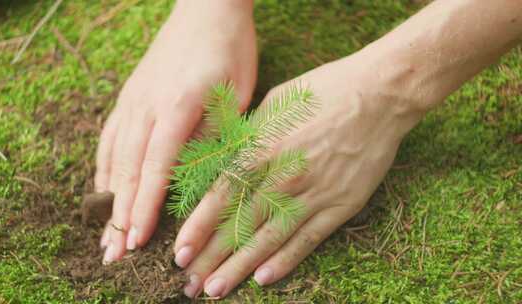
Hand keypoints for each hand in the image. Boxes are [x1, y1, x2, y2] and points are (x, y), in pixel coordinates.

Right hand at [95, 0, 256, 263]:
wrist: (206, 8)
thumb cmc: (229, 51)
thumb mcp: (235, 95)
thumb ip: (213, 137)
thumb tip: (194, 181)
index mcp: (178, 105)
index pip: (156, 166)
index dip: (146, 207)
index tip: (139, 240)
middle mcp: (147, 105)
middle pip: (129, 169)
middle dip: (121, 215)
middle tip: (113, 254)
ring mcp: (133, 100)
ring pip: (114, 156)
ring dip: (109, 198)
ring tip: (105, 233)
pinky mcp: (129, 96)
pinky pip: (111, 138)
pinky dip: (106, 169)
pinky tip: (104, 189)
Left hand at [173, 54, 426, 297]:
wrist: (379, 94)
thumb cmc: (323, 91)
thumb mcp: (275, 103)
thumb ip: (249, 136)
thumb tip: (225, 156)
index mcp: (263, 148)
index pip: (221, 196)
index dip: (198, 228)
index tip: (180, 252)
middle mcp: (284, 176)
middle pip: (240, 225)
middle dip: (211, 258)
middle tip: (189, 284)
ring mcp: (313, 194)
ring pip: (269, 239)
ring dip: (239, 268)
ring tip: (216, 290)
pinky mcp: (340, 205)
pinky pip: (307, 239)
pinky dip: (285, 260)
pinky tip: (263, 279)